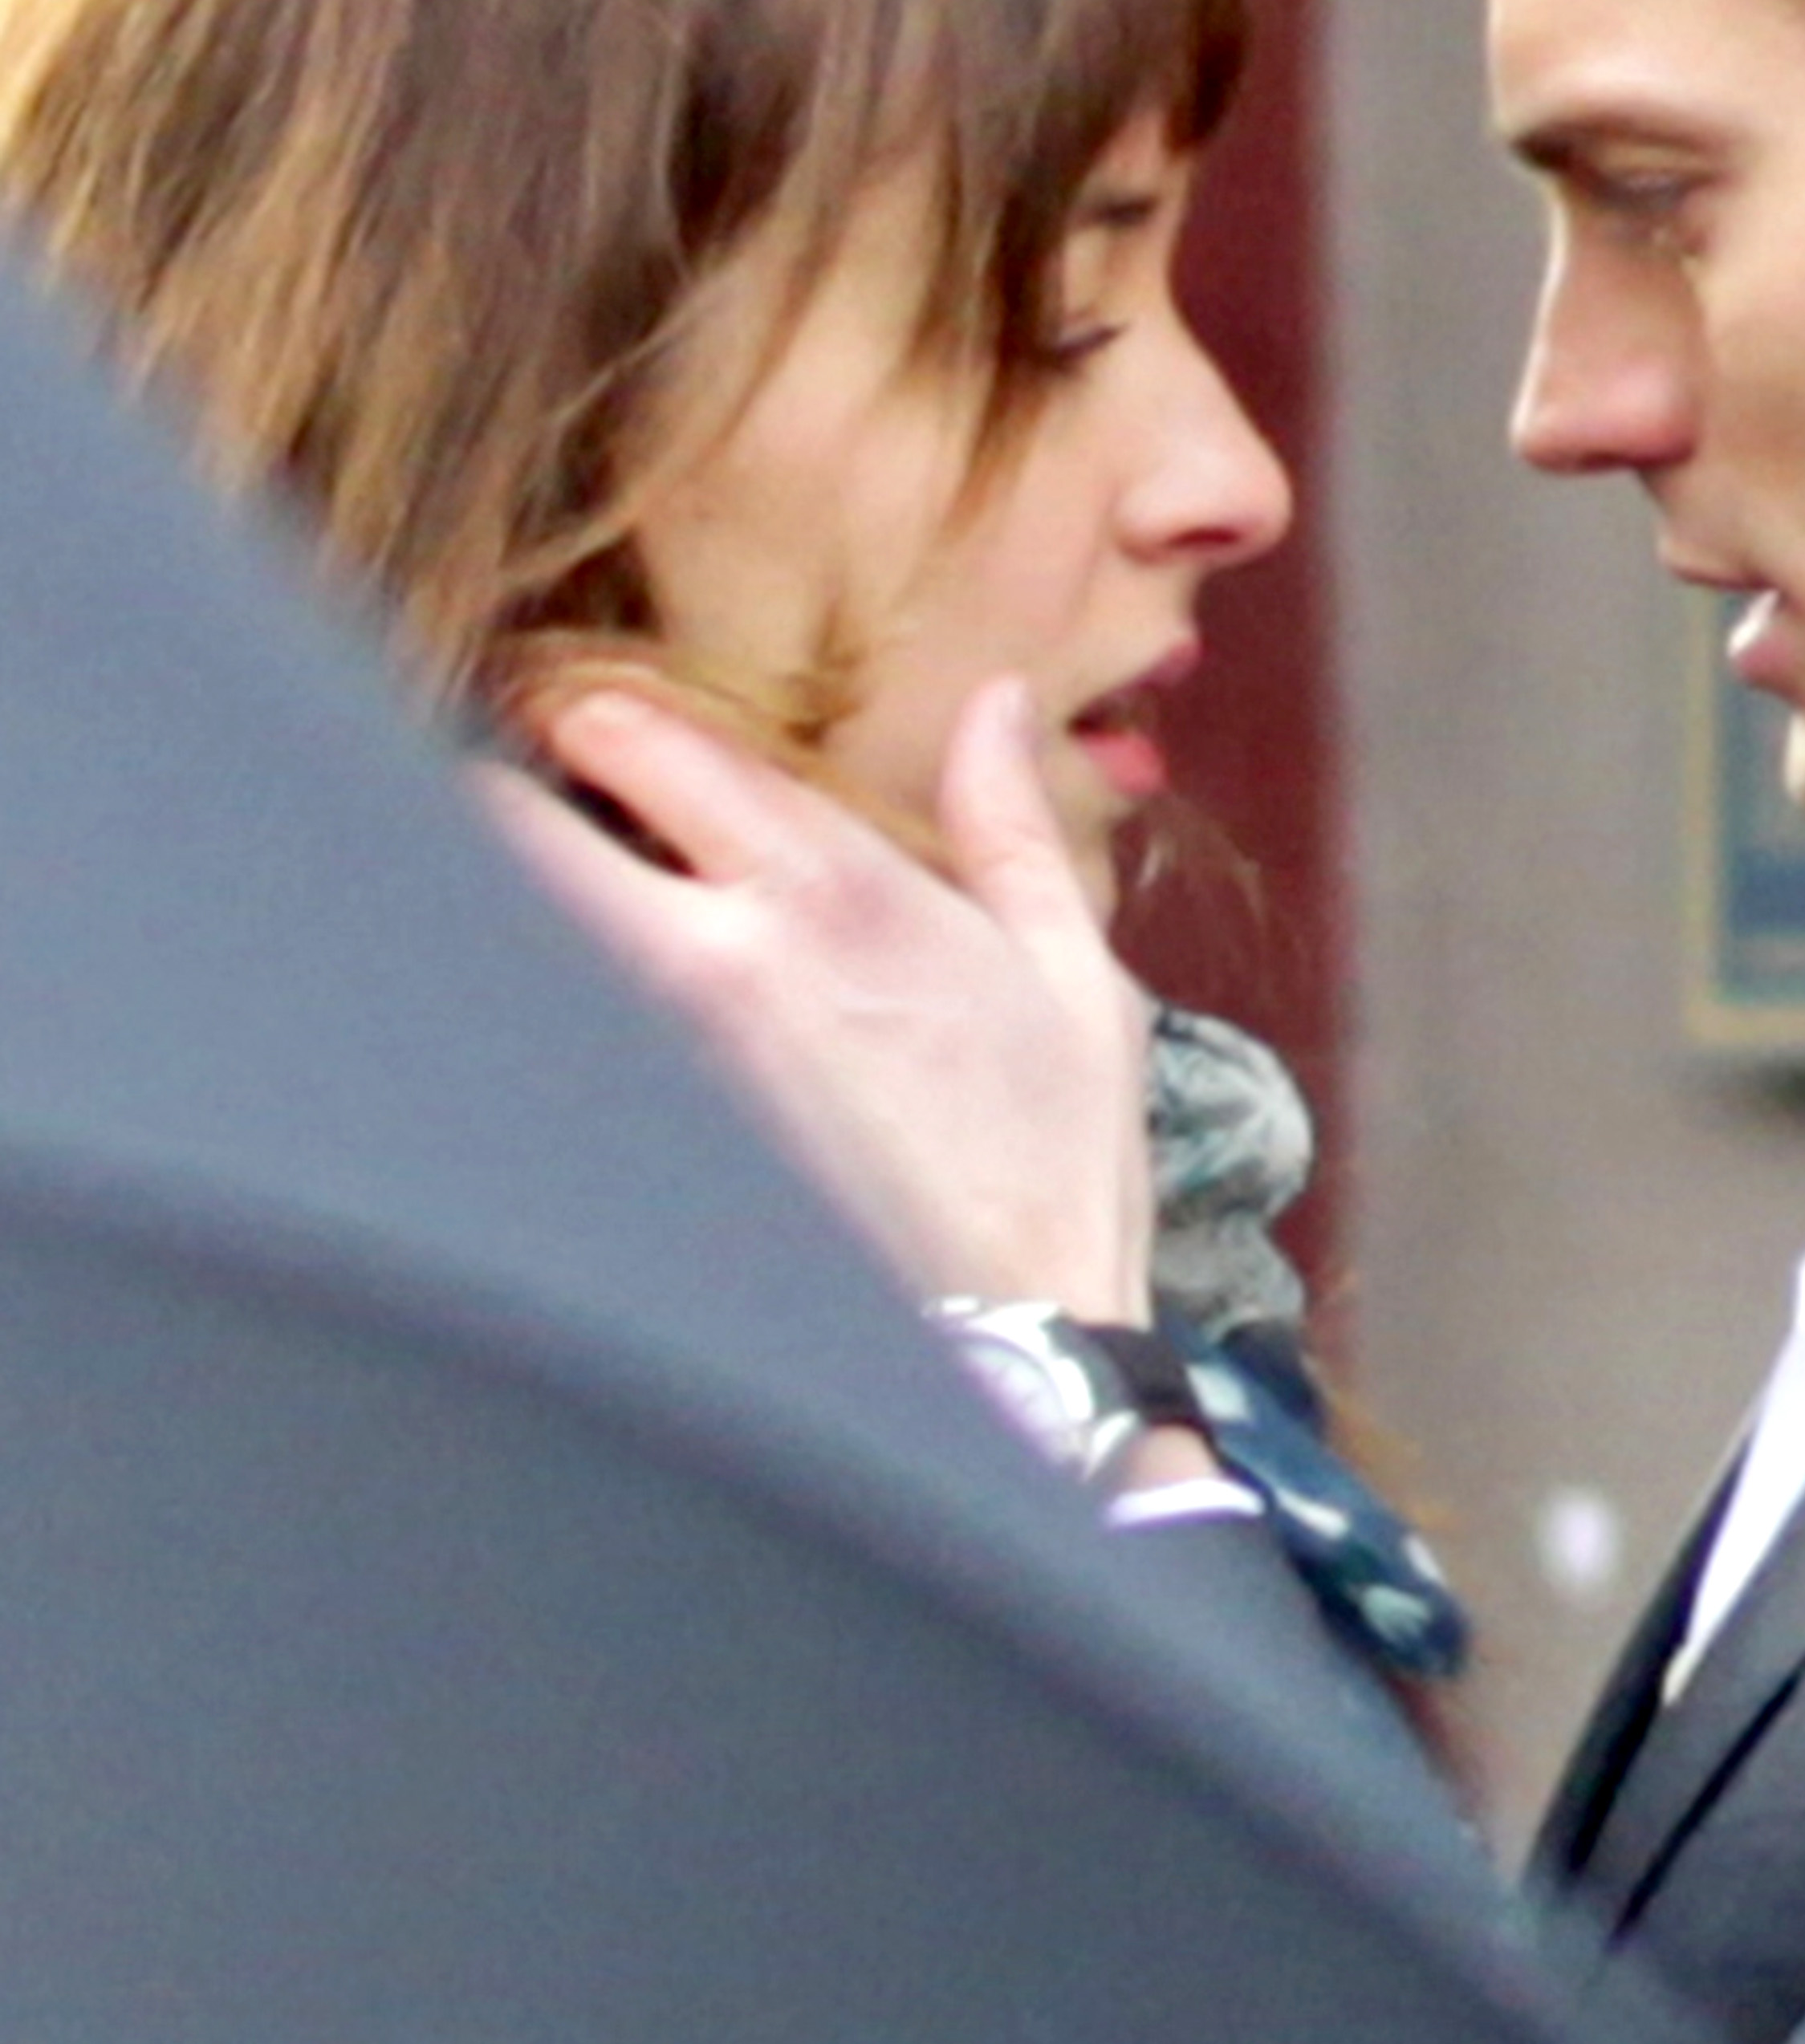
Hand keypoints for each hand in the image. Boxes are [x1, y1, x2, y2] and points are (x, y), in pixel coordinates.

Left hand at [481, 674, 1157, 1320]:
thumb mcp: (1072, 978)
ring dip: (496, 912)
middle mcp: (716, 959)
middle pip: (511, 830)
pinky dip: (524, 1023)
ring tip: (521, 919)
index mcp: (829, 891)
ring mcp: (652, 1060)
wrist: (1022, 1340)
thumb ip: (1009, 828)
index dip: (592, 714)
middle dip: (492, 803)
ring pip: (504, 939)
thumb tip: (992, 703)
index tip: (584, 717)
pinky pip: (537, 1053)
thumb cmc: (1056, 1163)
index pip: (645, 740)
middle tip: (511, 804)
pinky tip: (552, 1032)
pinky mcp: (626, 1152)